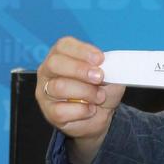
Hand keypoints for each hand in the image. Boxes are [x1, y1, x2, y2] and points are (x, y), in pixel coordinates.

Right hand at [36, 36, 125, 163]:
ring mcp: (45, 93)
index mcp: (63, 55)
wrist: (100, 118)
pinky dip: (80, 112)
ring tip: (98, 99)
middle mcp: (49, 71)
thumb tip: (118, 66)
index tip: (100, 60)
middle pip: (57, 65)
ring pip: (58, 89)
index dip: (81, 52)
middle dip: (81, 72)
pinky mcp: (49, 114)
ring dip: (84, 94)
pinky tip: (89, 111)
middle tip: (100, 80)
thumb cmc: (103, 91)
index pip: (64, 46)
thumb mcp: (111, 77)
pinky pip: (61, 112)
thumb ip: (112, 70)